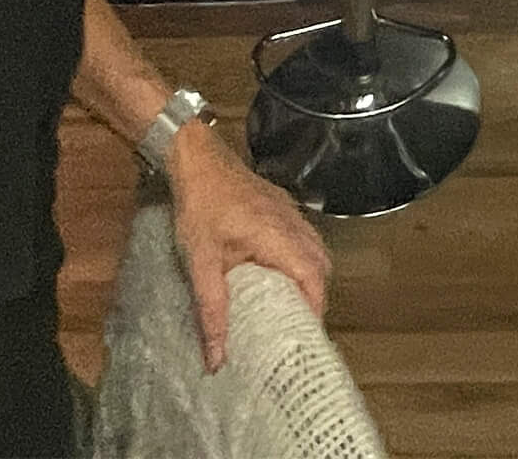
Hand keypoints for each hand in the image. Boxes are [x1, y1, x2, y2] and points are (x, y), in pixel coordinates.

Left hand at [165, 122, 329, 370]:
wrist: (195, 157)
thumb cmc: (198, 207)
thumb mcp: (200, 263)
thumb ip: (212, 311)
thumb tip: (216, 359)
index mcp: (279, 239)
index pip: (314, 281)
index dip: (315, 311)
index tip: (303, 336)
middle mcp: (293, 225)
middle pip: (322, 267)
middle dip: (315, 298)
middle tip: (295, 324)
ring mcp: (291, 212)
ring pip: (317, 250)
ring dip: (310, 277)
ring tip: (289, 303)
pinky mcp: (282, 205)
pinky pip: (305, 236)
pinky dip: (302, 258)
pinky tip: (279, 270)